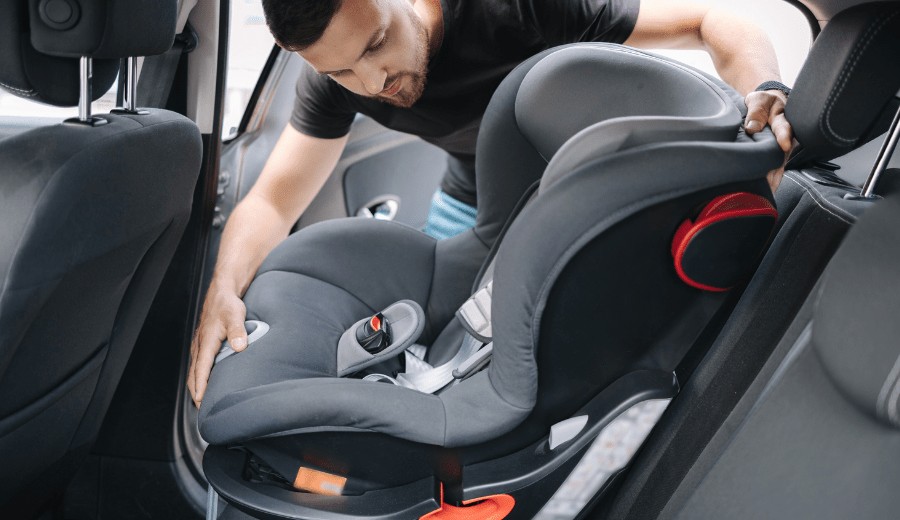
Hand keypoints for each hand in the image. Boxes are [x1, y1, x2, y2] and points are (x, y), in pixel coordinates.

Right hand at [188, 282, 248, 407]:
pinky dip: (199, 376)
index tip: (200, 400)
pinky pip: (198, 365)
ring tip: (202, 401)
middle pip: (194, 374)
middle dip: (196, 392)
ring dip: (197, 386)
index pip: (201, 369)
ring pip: (194, 370)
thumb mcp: (235, 315)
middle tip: (202, 410)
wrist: (222, 292)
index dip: (200, 386)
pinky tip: (206, 382)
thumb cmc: (227, 304)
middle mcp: (200, 345)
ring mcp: (200, 345)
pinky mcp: (204, 344)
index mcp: (206, 341)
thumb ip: (238, 331)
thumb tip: (239, 347)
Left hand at [744, 89, 792, 193]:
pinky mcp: (775, 155)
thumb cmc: (763, 101)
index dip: (784, 136)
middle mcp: (784, 136)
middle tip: (769, 183)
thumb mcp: (759, 100)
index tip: (783, 145)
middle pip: (782, 153)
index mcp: (781, 119)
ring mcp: (780, 148)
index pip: (785, 127)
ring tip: (766, 193)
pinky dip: (770, 180)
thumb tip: (752, 128)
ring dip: (772, 179)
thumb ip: (756, 111)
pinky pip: (774, 168)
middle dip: (776, 169)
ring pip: (778, 164)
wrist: (767, 103)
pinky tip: (766, 192)